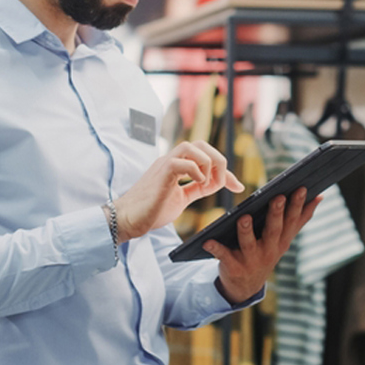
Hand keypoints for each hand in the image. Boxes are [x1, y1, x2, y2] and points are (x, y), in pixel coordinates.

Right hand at [113, 141, 244, 242]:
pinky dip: (196, 172)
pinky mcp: (161, 173)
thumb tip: (217, 185)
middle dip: (219, 161)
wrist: (128, 219)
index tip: (236, 186)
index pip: (205, 156)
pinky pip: (182, 162)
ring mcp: (165, 164)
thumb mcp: (181, 199)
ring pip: (193, 147)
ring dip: (208, 165)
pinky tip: (198, 185)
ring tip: (208, 185)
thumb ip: (197, 189)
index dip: (224, 170)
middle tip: (221, 184)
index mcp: (177, 165)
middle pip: (201, 144)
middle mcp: (171, 160)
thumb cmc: (151, 210)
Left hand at [205, 187, 321, 304]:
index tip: (301, 188)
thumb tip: (319, 197)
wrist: (245, 286)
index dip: (297, 205)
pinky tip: (207, 241)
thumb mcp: (284, 239)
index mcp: (282, 241)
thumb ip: (300, 219)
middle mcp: (269, 250)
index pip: (292, 221)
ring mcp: (251, 260)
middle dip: (276, 214)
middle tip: (278, 197)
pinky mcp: (233, 266)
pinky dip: (215, 249)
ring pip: (248, 243)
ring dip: (246, 230)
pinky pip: (223, 256)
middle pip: (273, 230)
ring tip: (243, 217)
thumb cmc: (265, 252)